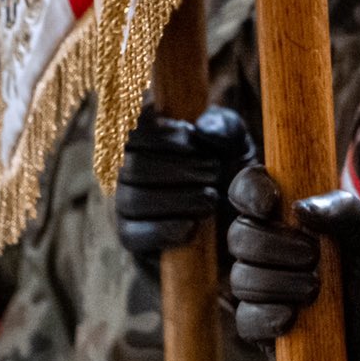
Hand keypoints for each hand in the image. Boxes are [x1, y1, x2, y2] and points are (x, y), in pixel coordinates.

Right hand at [114, 105, 255, 261]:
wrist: (237, 219)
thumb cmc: (228, 168)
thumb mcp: (234, 142)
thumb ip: (223, 127)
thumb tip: (202, 131)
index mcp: (143, 134)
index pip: (125, 124)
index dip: (151, 128)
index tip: (188, 133)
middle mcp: (123, 166)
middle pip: (131, 165)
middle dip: (179, 169)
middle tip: (214, 171)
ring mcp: (122, 201)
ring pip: (133, 200)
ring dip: (178, 199)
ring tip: (211, 198)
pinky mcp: (129, 236)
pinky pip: (132, 235)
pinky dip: (162, 230)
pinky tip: (191, 226)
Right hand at [227, 167, 359, 360]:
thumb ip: (345, 210)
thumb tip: (301, 207)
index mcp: (294, 215)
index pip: (251, 190)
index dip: (250, 191)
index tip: (271, 203)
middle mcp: (273, 248)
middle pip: (240, 236)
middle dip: (273, 246)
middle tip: (314, 256)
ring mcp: (268, 288)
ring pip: (241, 279)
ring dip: (277, 283)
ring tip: (316, 290)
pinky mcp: (269, 328)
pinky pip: (246, 321)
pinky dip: (265, 317)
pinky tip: (292, 318)